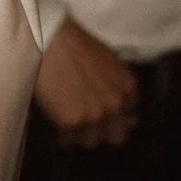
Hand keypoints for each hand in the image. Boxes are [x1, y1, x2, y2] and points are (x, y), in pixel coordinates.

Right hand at [37, 17, 137, 147]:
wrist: (51, 38)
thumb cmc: (75, 45)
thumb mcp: (110, 64)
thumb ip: (119, 88)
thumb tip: (129, 116)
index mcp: (129, 90)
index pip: (129, 120)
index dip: (113, 120)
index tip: (101, 119)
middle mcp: (117, 105)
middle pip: (116, 137)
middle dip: (102, 132)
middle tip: (86, 125)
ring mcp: (95, 115)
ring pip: (90, 142)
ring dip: (80, 135)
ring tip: (67, 124)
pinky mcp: (72, 121)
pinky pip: (67, 141)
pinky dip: (60, 135)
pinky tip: (55, 124)